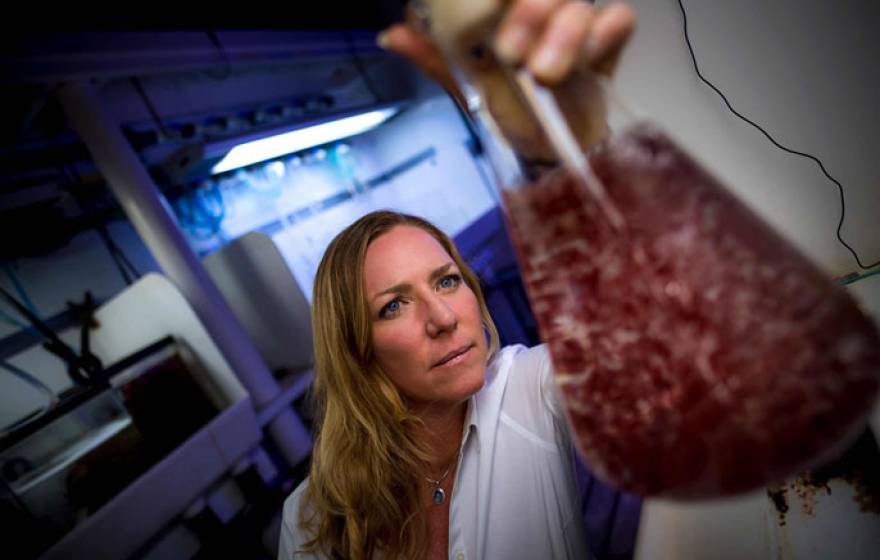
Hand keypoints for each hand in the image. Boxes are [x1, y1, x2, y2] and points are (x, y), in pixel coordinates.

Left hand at [379, 1, 635, 158]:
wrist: (548, 147)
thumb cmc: (507, 107)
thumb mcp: (466, 86)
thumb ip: (435, 58)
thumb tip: (389, 35)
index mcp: (506, 9)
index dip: (495, 0)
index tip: (490, 38)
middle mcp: (541, 9)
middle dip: (531, 13)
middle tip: (510, 53)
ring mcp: (575, 21)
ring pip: (577, 2)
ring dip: (564, 32)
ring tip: (545, 72)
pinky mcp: (608, 41)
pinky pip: (617, 20)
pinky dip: (603, 34)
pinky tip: (588, 59)